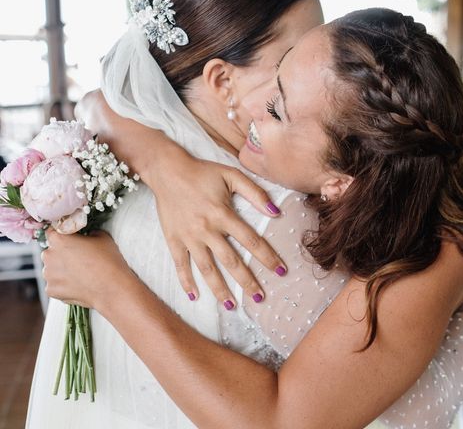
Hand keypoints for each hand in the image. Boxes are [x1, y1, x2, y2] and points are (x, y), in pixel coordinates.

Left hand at [42, 230, 133, 309]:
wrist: (113, 288)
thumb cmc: (108, 262)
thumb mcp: (103, 237)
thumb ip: (89, 234)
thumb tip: (88, 237)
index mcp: (60, 240)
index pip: (52, 232)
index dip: (63, 235)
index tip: (71, 239)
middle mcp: (49, 256)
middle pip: (51, 251)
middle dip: (62, 253)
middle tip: (79, 258)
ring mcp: (49, 275)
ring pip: (52, 269)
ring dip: (61, 269)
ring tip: (80, 273)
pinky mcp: (52, 290)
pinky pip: (55, 284)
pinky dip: (63, 284)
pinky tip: (78, 283)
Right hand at [150, 154, 287, 305]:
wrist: (167, 170)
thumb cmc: (203, 172)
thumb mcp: (232, 175)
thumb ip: (255, 193)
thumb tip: (276, 211)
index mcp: (223, 214)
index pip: (251, 241)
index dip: (267, 257)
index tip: (281, 271)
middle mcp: (207, 229)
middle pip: (231, 261)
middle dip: (247, 281)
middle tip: (259, 298)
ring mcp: (189, 237)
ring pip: (207, 268)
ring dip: (219, 289)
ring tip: (231, 306)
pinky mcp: (173, 239)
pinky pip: (180, 264)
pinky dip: (186, 281)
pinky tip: (194, 297)